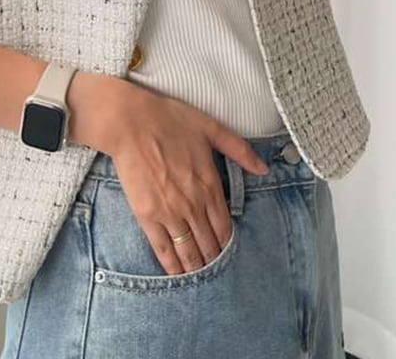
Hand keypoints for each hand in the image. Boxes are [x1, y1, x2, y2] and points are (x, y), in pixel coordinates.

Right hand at [107, 85, 269, 276]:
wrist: (131, 123)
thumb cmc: (170, 120)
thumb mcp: (211, 128)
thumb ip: (239, 150)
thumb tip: (264, 168)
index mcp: (209, 184)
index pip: (224, 226)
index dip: (226, 242)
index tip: (226, 250)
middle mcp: (193, 204)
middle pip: (208, 243)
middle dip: (213, 258)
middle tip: (214, 267)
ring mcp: (169, 212)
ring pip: (188, 250)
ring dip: (196, 266)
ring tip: (200, 276)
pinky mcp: (147, 215)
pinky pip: (162, 248)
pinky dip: (171, 264)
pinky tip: (176, 274)